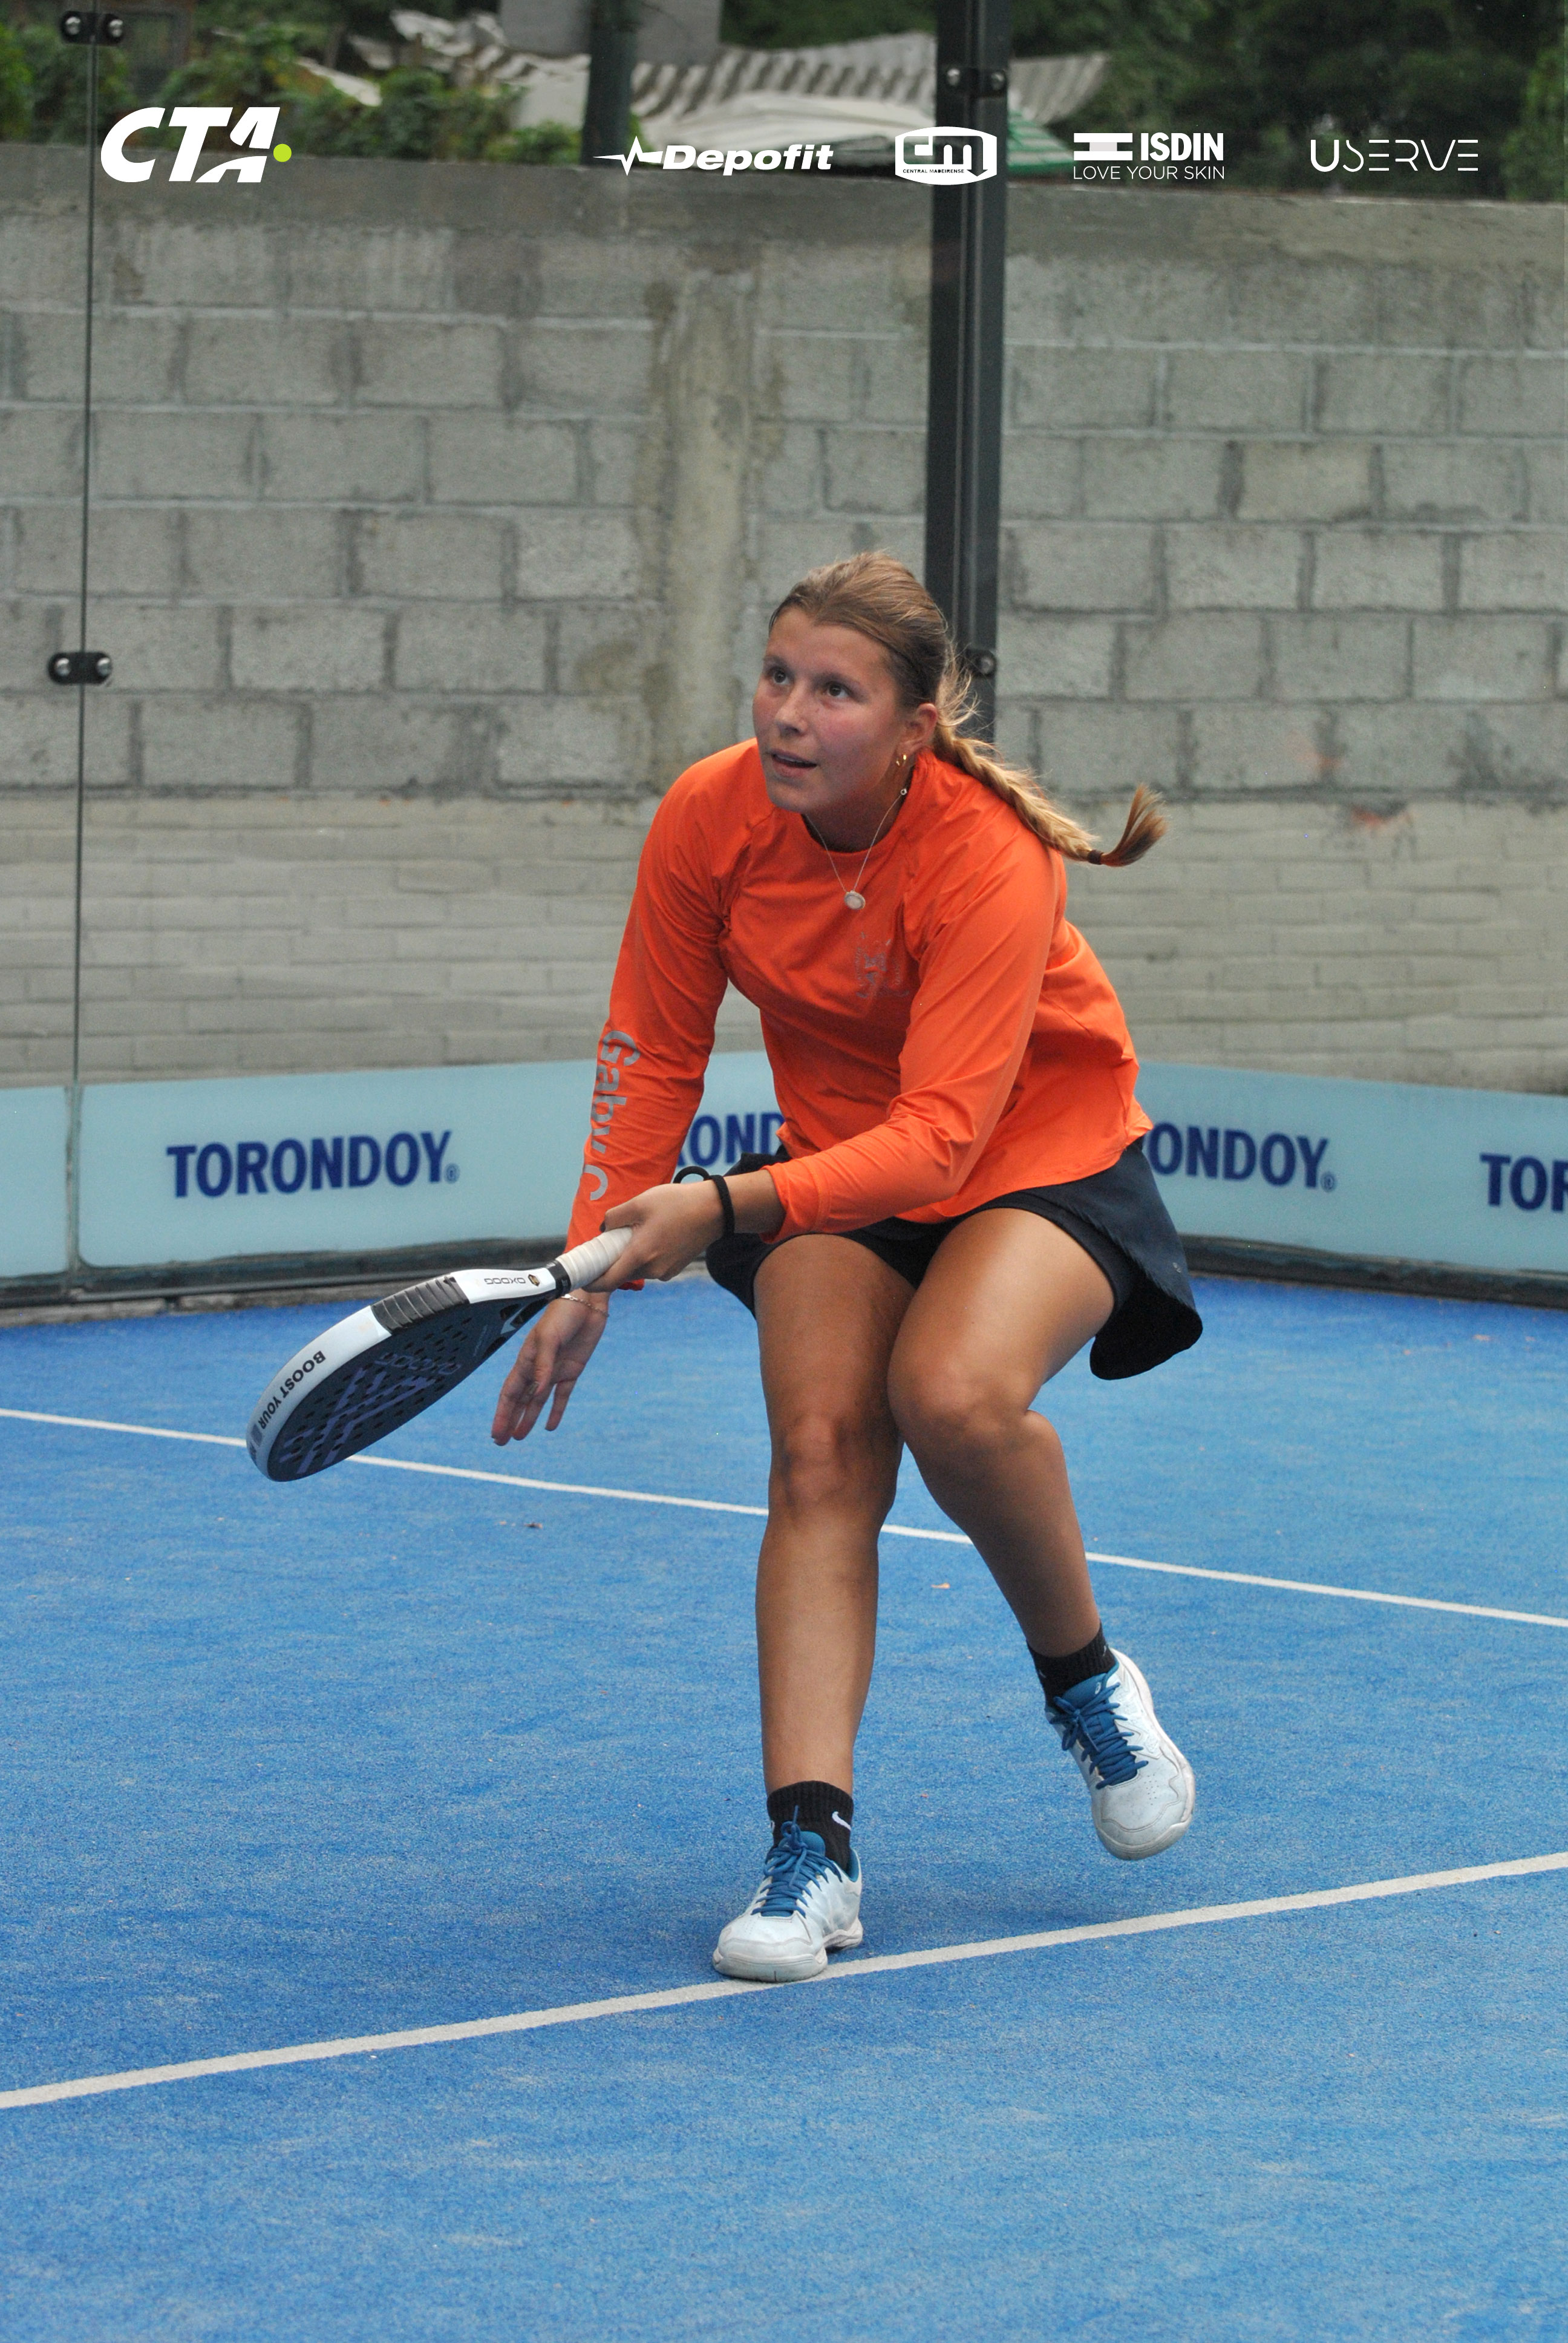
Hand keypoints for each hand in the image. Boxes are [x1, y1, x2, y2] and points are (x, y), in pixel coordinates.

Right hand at [491, 1294, 608, 1443]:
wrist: (587, 1300)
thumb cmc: (563, 1313)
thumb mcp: (549, 1338)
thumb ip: (543, 1365)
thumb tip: (538, 1391)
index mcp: (526, 1359)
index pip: (510, 1393)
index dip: (502, 1414)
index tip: (496, 1433)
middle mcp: (538, 1368)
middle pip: (520, 1400)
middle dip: (510, 1420)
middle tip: (502, 1441)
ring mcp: (554, 1370)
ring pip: (538, 1401)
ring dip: (528, 1418)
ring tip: (520, 1437)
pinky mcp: (572, 1369)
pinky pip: (562, 1395)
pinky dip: (555, 1410)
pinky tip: (550, 1426)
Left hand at [593, 1167, 787, 1288]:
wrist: (715, 1210)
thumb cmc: (677, 1203)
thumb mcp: (639, 1203)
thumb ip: (614, 1218)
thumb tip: (603, 1230)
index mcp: (640, 1255)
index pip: (608, 1281)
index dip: (592, 1282)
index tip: (582, 1277)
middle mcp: (652, 1270)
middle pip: (622, 1274)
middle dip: (612, 1261)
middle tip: (609, 1240)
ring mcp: (665, 1271)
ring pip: (637, 1269)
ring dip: (629, 1256)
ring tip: (636, 1231)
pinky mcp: (674, 1268)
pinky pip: (650, 1266)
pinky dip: (644, 1256)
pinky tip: (653, 1234)